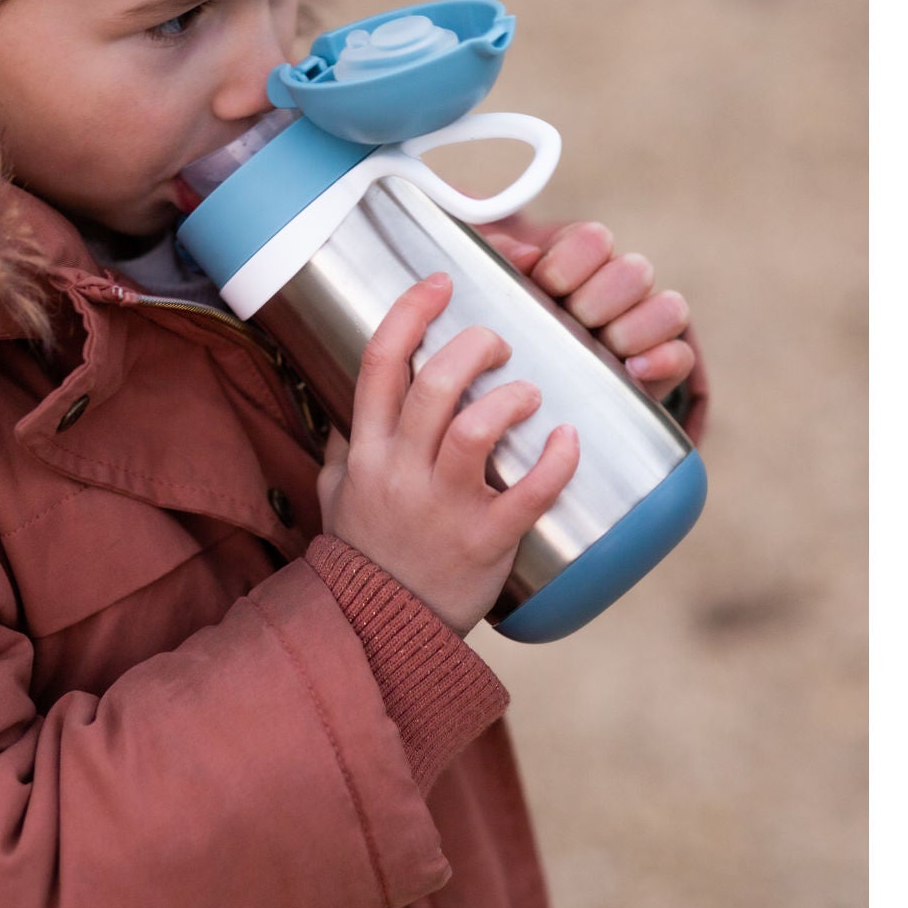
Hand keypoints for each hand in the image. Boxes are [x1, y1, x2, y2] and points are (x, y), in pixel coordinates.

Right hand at [317, 274, 579, 635]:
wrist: (380, 626)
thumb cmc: (365, 550)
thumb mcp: (338, 490)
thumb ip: (349, 441)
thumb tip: (355, 398)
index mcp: (369, 450)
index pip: (381, 362)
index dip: (412, 312)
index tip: (441, 281)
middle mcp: (403, 471)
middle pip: (435, 385)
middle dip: (474, 346)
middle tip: (499, 342)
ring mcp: (444, 507)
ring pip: (477, 430)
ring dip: (512, 398)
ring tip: (529, 393)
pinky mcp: (485, 541)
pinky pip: (527, 494)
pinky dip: (555, 462)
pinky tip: (569, 439)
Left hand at [483, 222, 694, 402]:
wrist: (522, 379)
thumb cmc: (508, 324)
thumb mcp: (491, 289)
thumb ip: (496, 260)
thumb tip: (524, 256)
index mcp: (581, 261)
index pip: (595, 240)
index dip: (568, 263)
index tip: (544, 285)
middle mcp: (619, 287)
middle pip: (635, 272)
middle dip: (597, 301)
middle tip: (570, 322)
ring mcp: (644, 326)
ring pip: (669, 308)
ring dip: (631, 330)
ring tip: (601, 348)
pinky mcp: (660, 367)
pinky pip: (680, 355)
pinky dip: (662, 360)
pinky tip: (632, 370)